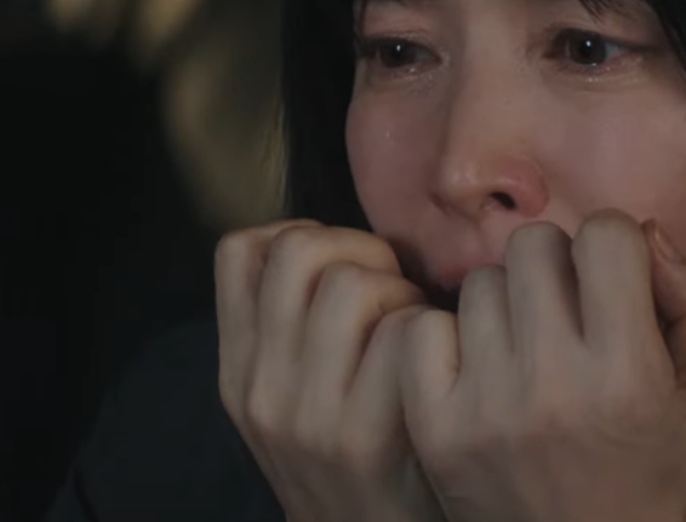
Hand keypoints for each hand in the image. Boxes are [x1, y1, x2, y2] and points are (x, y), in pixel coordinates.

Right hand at [215, 220, 446, 521]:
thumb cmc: (359, 457)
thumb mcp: (298, 395)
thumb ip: (302, 327)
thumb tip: (349, 244)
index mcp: (240, 369)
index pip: (242, 250)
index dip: (305, 233)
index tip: (345, 267)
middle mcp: (262, 388)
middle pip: (301, 249)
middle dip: (362, 250)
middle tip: (394, 289)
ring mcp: (308, 416)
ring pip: (352, 285)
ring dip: (402, 293)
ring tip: (418, 329)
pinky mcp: (363, 439)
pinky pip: (402, 335)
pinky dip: (432, 333)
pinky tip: (439, 362)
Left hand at [394, 211, 685, 521]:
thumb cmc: (656, 478)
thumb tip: (646, 232)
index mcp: (629, 375)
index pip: (605, 235)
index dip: (617, 248)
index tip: (616, 282)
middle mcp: (554, 384)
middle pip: (534, 244)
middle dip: (560, 266)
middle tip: (569, 311)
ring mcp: (486, 406)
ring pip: (481, 282)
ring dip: (508, 302)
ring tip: (527, 347)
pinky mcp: (436, 427)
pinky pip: (423, 328)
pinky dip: (449, 338)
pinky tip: (478, 367)